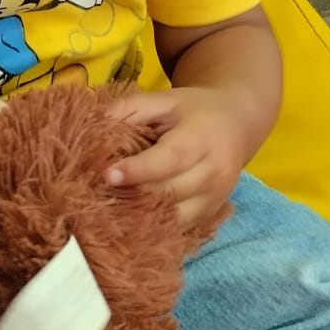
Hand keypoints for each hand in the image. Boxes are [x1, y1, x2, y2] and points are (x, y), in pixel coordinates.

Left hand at [104, 86, 245, 227]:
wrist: (237, 125)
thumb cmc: (193, 111)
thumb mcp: (165, 99)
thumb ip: (130, 108)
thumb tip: (91, 124)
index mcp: (202, 138)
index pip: (170, 158)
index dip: (139, 170)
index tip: (107, 175)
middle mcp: (214, 172)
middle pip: (170, 192)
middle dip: (133, 196)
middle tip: (95, 196)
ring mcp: (216, 198)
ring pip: (175, 218)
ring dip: (141, 219)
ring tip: (108, 212)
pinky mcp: (211, 215)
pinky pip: (179, 229)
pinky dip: (154, 229)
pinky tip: (128, 224)